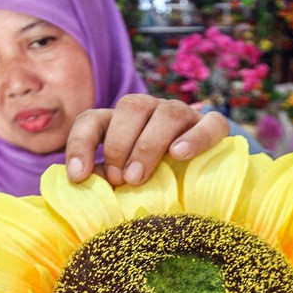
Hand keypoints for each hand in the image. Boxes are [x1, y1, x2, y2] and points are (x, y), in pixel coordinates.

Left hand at [63, 94, 229, 184]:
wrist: (204, 182)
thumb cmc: (152, 184)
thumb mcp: (123, 182)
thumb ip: (103, 181)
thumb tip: (80, 186)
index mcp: (122, 123)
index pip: (93, 120)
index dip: (80, 144)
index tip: (78, 177)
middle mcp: (151, 111)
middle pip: (131, 107)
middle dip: (119, 145)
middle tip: (119, 180)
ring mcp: (183, 115)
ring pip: (167, 112)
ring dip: (149, 144)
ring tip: (139, 177)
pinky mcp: (214, 127)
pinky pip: (211, 123)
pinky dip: (195, 137)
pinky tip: (180, 155)